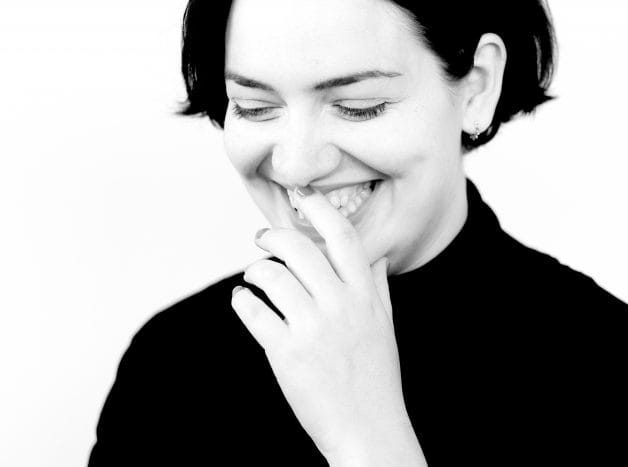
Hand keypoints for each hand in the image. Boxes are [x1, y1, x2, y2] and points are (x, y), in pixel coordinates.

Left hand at [230, 186, 424, 464]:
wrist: (368, 429)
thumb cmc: (375, 379)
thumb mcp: (384, 326)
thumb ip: (377, 288)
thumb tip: (374, 257)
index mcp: (366, 296)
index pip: (343, 237)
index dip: (320, 210)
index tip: (302, 197)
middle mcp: (341, 306)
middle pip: (300, 248)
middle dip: (273, 236)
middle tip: (262, 238)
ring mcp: (313, 329)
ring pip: (272, 276)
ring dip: (256, 271)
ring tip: (254, 277)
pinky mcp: (286, 353)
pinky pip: (254, 313)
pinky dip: (242, 302)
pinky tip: (243, 302)